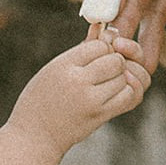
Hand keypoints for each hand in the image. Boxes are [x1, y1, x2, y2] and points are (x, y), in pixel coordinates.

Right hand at [8, 35, 149, 154]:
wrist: (34, 136)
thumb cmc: (41, 98)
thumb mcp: (53, 69)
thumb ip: (80, 51)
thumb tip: (103, 28)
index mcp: (63, 65)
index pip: (100, 45)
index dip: (103, 48)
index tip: (97, 56)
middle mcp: (78, 81)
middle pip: (116, 60)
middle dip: (116, 62)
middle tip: (106, 69)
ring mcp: (91, 100)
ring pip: (125, 77)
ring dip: (123, 77)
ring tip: (109, 82)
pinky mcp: (100, 115)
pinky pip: (130, 97)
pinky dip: (129, 91)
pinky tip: (118, 92)